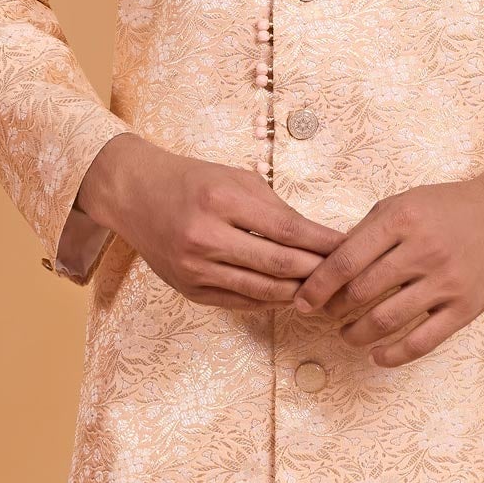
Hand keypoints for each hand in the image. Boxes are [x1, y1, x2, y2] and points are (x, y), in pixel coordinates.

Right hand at [75, 133, 347, 307]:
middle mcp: (205, 237)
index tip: (349, 248)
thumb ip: (277, 210)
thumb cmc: (192, 180)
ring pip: (263, 291)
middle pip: (280, 266)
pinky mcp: (189, 289)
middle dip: (317, 272)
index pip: (289, 231)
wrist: (134, 194)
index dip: (324, 244)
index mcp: (221, 200)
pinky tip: (289, 296)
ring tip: (322, 290)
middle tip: (344, 275)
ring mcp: (194, 268)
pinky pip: (240, 303)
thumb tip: (321, 240)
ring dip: (297, 293)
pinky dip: (269, 301)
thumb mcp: (236, 179)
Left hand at [291, 164, 483, 365]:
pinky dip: (393, 355)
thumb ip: (367, 233)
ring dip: (356, 334)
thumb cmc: (448, 208)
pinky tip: (377, 356)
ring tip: (347, 335)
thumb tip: (326, 267)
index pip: (345, 261)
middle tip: (325, 315)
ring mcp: (446, 281)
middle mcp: (423, 250)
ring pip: (385, 320)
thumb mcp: (404, 204)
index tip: (302, 302)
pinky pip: (421, 342)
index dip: (317, 287)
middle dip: (333, 310)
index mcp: (401, 220)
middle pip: (360, 293)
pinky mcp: (465, 307)